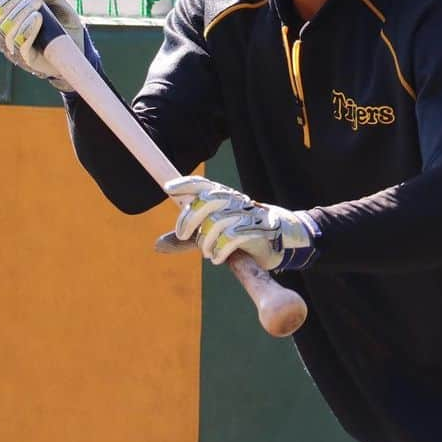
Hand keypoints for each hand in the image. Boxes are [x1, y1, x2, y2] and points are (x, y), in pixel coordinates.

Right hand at [0, 0, 84, 90]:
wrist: (78, 44)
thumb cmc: (60, 21)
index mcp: (2, 18)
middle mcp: (2, 35)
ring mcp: (13, 50)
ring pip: (5, 30)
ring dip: (20, 11)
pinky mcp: (28, 61)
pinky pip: (20, 45)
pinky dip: (27, 28)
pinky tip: (37, 16)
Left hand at [162, 176, 319, 270]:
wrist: (284, 241)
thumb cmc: (244, 235)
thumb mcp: (213, 234)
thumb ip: (188, 239)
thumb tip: (156, 245)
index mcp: (226, 197)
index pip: (204, 184)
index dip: (185, 184)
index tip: (168, 189)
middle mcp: (237, 201)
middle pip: (207, 201)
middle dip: (189, 219)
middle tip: (184, 236)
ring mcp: (249, 215)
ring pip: (217, 222)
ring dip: (206, 242)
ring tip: (208, 253)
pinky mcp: (259, 232)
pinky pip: (232, 238)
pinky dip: (220, 250)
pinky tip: (218, 257)